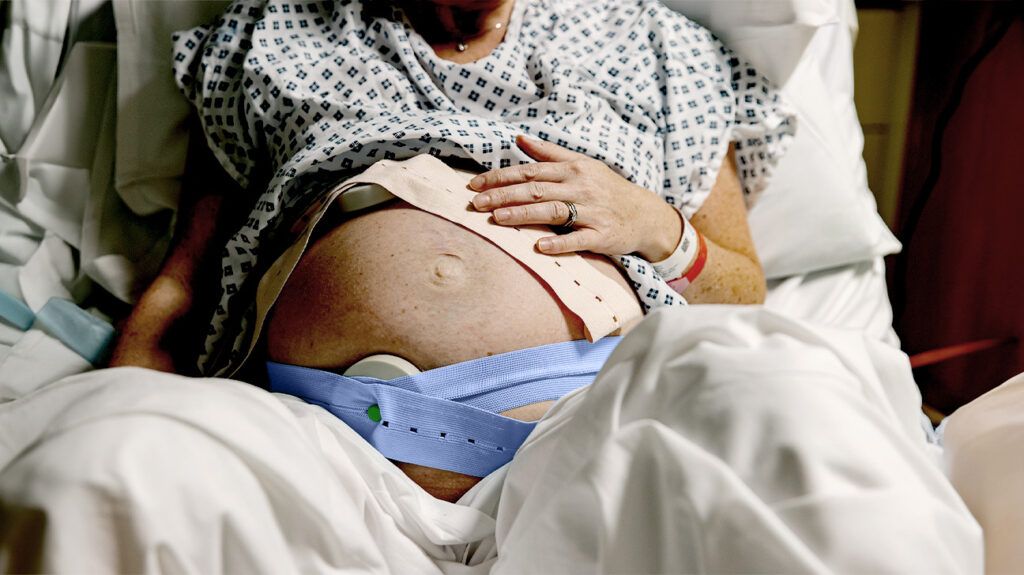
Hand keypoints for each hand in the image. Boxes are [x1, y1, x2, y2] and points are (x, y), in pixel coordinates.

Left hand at [469, 135, 681, 259]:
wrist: (645, 214)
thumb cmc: (608, 188)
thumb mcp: (583, 165)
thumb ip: (550, 154)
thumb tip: (519, 138)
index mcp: (573, 169)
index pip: (530, 170)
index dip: (501, 177)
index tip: (475, 184)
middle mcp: (581, 188)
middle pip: (536, 190)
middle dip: (504, 195)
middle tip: (476, 203)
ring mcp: (592, 212)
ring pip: (553, 211)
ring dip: (524, 215)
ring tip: (497, 218)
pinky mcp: (602, 235)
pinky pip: (578, 240)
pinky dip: (559, 243)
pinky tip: (539, 246)